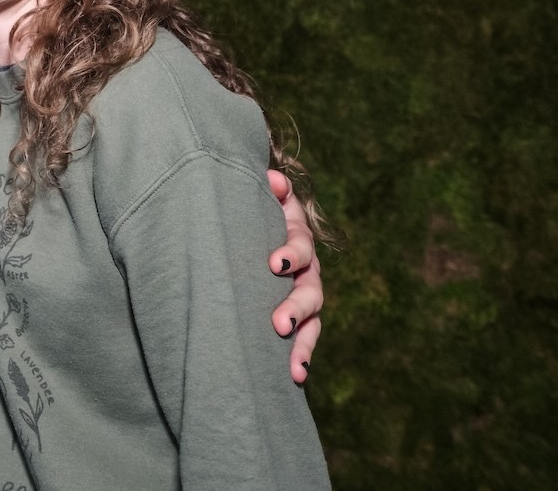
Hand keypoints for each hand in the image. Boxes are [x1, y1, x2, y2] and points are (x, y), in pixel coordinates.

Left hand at [266, 169, 322, 384]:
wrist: (246, 231)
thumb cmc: (249, 213)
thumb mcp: (256, 197)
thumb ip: (266, 188)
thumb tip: (272, 179)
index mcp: (295, 238)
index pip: (300, 245)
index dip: (291, 252)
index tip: (274, 263)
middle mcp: (306, 271)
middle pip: (309, 290)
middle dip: (296, 308)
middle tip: (279, 324)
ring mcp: (303, 298)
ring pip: (311, 322)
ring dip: (303, 343)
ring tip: (295, 367)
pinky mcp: (296, 322)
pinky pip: (303, 341)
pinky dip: (301, 358)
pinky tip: (296, 378)